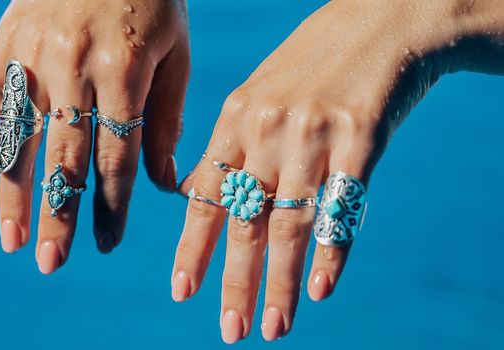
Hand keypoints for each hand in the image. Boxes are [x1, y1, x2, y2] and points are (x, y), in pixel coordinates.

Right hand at [0, 0, 189, 270]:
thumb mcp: (175, 52)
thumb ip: (167, 118)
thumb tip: (160, 185)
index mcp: (125, 70)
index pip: (117, 154)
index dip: (112, 204)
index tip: (108, 242)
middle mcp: (74, 67)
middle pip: (65, 156)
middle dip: (60, 213)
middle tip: (53, 261)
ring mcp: (33, 55)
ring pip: (20, 138)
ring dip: (13, 194)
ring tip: (13, 242)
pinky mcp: (4, 43)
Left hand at [173, 0, 502, 343]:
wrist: (381, 21)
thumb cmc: (314, 64)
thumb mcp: (258, 94)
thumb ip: (230, 145)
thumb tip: (196, 193)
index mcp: (235, 119)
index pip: (206, 196)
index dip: (193, 247)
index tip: (183, 291)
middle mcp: (267, 130)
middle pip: (244, 220)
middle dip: (234, 281)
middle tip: (229, 331)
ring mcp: (313, 135)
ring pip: (289, 224)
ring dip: (281, 283)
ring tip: (274, 326)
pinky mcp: (362, 138)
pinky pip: (341, 207)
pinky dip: (331, 251)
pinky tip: (322, 288)